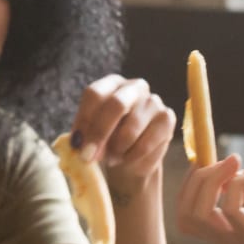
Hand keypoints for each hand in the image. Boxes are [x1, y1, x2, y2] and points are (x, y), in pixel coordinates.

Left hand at [70, 75, 176, 196]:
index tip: (76, 145)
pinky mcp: (167, 119)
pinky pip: (146, 143)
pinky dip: (132, 157)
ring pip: (131, 129)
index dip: (84, 120)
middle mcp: (134, 87)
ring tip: (112, 159)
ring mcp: (154, 101)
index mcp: (111, 84)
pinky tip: (128, 159)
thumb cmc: (108, 141)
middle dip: (100, 133)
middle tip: (88, 157)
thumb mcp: (91, 136)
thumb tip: (79, 146)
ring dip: (117, 150)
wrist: (132, 157)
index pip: (95, 94)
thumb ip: (85, 137)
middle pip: (116, 104)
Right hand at [177, 156, 243, 243]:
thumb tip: (228, 174)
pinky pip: (229, 209)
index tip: (214, 161)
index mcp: (230, 232)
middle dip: (196, 180)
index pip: (186, 214)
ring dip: (211, 180)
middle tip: (224, 161)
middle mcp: (228, 240)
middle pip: (184, 215)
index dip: (191, 184)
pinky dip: (237, 185)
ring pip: (197, 214)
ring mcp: (239, 242)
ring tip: (236, 164)